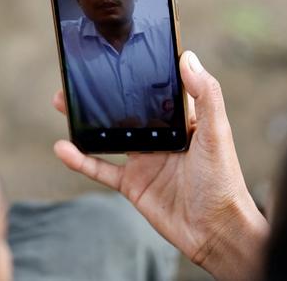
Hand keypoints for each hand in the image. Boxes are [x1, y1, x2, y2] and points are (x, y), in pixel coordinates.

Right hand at [52, 51, 268, 280]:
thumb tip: (189, 58)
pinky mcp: (132, 183)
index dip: (137, 74)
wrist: (215, 231)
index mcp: (180, 120)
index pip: (155, 90)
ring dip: (86, 120)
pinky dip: (80, 159)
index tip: (115, 55)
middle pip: (124, 110)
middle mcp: (160, 136)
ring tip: (62, 102)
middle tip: (79, 78)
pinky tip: (64, 148)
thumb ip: (206, 95)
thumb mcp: (217, 133)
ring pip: (108, 135)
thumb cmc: (224, 181)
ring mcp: (143, 160)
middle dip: (102, 95)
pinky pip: (100, 168)